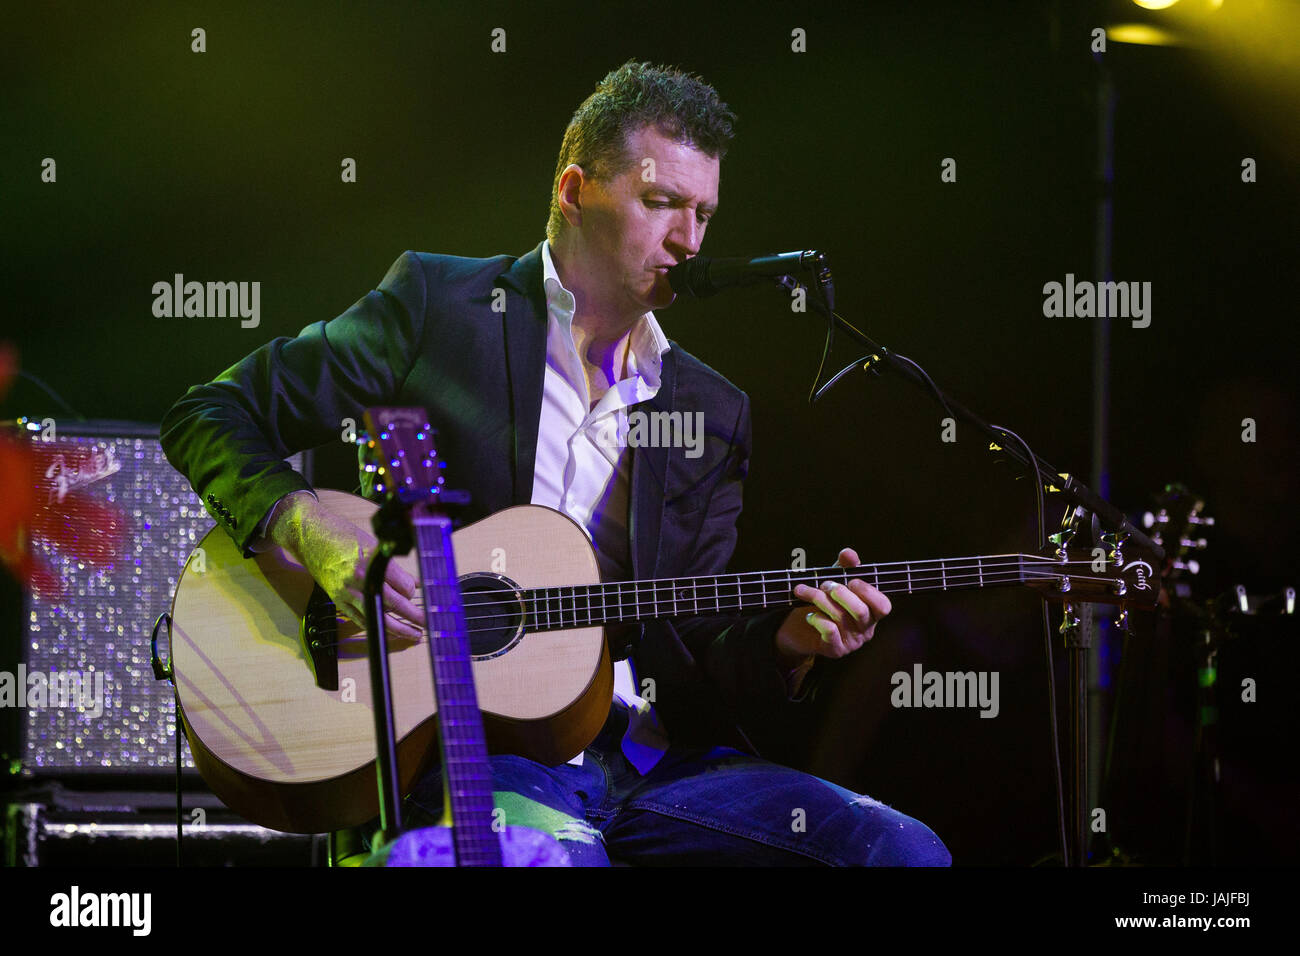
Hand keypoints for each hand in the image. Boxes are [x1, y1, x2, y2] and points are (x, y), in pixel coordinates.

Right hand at [269, 492, 423, 639]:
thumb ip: (393, 566)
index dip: (414, 591)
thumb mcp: (373, 544)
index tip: (419, 592)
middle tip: (428, 623)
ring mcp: (346, 592)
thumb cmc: (340, 534)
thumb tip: (413, 581)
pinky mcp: (337, 600)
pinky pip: (359, 619)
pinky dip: (375, 626)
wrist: (309, 535)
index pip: (402, 586)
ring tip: (413, 634)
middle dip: (414, 616)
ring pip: (377, 617)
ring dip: (398, 628)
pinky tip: (388, 631)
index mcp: (371, 563)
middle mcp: (359, 580)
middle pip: (393, 604)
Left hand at [774, 547, 891, 661]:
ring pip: (841, 618)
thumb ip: (844, 567)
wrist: (799, 629)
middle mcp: (866, 629)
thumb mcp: (834, 581)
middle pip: (861, 611)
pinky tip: (809, 615)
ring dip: (820, 600)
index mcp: (872, 612)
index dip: (869, 592)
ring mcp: (852, 642)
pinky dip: (817, 618)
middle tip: (824, 584)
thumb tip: (849, 553)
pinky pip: (830, 631)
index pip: (883, 606)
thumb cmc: (823, 603)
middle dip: (840, 593)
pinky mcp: (835, 650)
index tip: (852, 580)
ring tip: (805, 591)